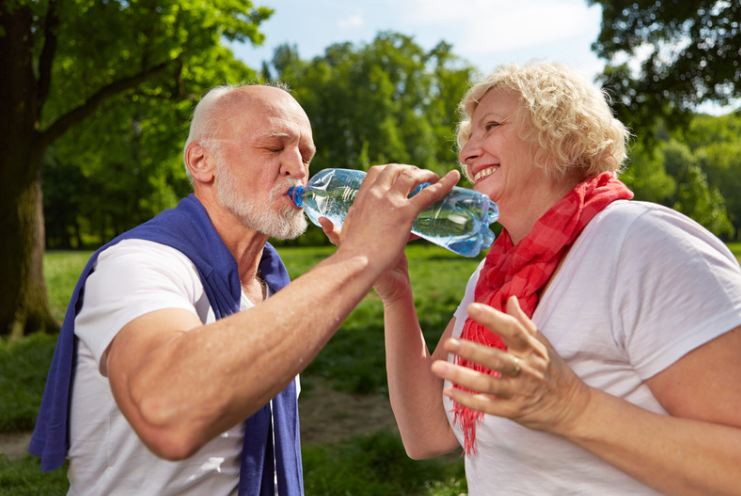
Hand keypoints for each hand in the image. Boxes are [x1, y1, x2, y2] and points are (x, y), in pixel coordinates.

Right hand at [331, 164, 458, 275]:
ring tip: (434, 178)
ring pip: (411, 176)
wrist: (359, 264)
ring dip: (425, 174)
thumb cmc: (352, 255)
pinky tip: (454, 178)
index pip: (377, 172)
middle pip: (395, 169)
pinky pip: (429, 193)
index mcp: (362, 198)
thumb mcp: (344, 236)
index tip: (401, 175)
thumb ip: (335, 228)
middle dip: (409, 169)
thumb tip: (325, 221)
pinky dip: (444, 184)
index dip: (392, 170)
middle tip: (420, 177)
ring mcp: (391, 202)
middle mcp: (376, 194)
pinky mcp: (405, 213)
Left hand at [431, 296, 591, 435]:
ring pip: (488, 383)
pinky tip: (448, 392)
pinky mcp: (514, 411)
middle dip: (471, 350)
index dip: (492, 318)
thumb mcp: (542, 344)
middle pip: (497, 358)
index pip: (512, 329)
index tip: (471, 307)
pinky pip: (488, 406)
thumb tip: (510, 298)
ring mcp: (519, 392)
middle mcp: (525, 369)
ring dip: (461, 376)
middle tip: (448, 342)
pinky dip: (467, 400)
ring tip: (437, 367)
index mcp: (531, 349)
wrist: (573, 408)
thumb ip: (523, 322)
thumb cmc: (553, 370)